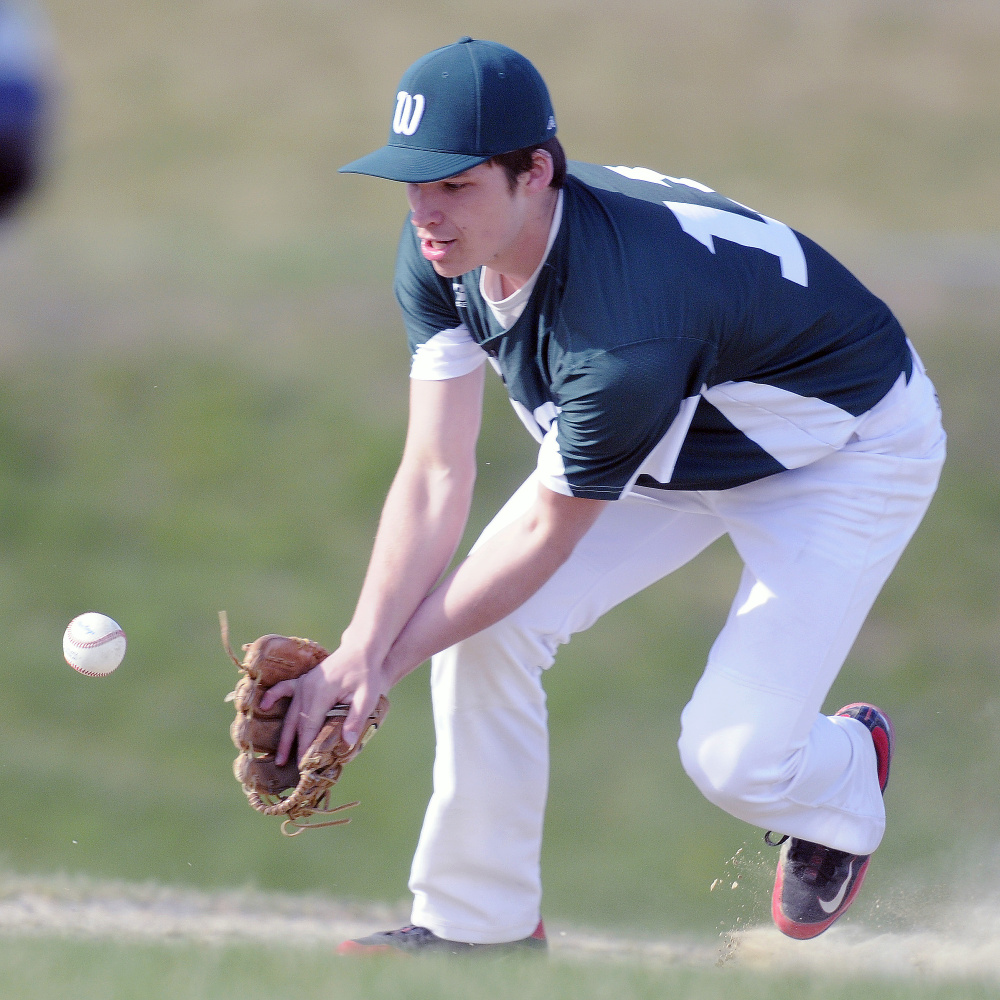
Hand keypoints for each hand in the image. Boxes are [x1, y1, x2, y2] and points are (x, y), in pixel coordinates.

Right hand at [260, 646, 386, 765]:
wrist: (362, 650)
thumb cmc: (367, 673)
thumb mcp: (368, 695)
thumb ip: (357, 717)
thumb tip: (348, 743)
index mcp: (321, 693)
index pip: (310, 727)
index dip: (306, 748)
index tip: (305, 766)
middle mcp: (307, 688)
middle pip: (298, 723)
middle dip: (294, 747)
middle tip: (292, 769)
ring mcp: (304, 683)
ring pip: (291, 713)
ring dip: (285, 735)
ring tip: (280, 757)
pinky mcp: (304, 680)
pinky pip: (284, 689)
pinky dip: (273, 696)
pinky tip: (264, 706)